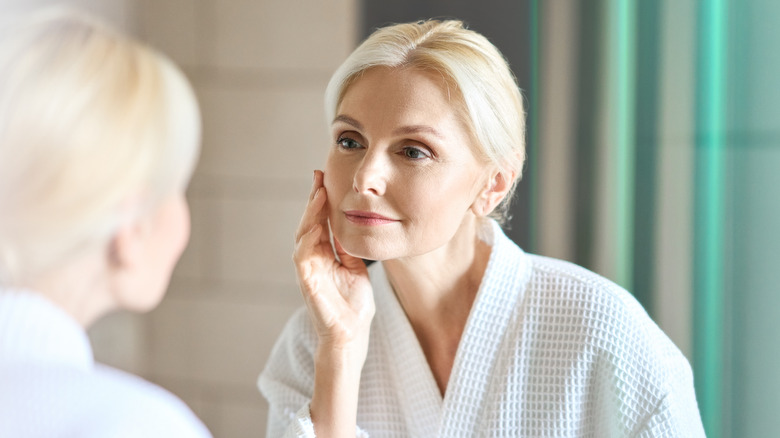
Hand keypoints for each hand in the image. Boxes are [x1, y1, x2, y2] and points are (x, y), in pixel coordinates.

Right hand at [293, 170, 375, 356]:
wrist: (352, 335)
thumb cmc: (353, 305)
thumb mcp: (355, 269)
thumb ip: (348, 249)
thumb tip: (352, 225)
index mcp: (323, 256)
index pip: (319, 223)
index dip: (321, 202)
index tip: (325, 180)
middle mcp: (312, 260)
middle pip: (309, 224)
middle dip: (312, 200)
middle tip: (318, 177)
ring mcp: (307, 271)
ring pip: (303, 236)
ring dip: (310, 215)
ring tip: (318, 194)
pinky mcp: (307, 283)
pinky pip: (302, 257)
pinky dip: (307, 240)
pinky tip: (315, 225)